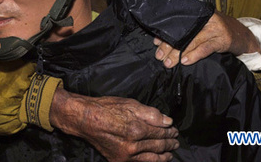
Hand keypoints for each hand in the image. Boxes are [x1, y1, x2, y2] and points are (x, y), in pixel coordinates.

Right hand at [50, 88, 178, 161]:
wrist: (85, 119)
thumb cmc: (106, 108)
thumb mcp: (130, 104)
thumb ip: (151, 114)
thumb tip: (167, 121)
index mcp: (136, 129)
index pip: (160, 132)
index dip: (169, 131)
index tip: (175, 130)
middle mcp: (132, 145)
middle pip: (157, 146)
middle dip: (169, 143)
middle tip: (176, 141)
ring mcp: (125, 155)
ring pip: (151, 158)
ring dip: (163, 156)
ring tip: (170, 153)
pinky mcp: (118, 161)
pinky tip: (156, 159)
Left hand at [154, 11, 259, 67]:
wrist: (244, 36)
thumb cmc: (219, 33)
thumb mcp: (203, 28)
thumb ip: (188, 32)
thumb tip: (162, 41)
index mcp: (198, 14)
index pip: (178, 23)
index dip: (165, 33)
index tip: (155, 42)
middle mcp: (205, 18)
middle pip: (183, 31)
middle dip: (168, 45)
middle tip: (159, 56)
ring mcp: (215, 28)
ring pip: (192, 40)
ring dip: (177, 53)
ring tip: (168, 62)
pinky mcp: (223, 38)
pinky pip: (206, 48)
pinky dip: (194, 55)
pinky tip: (185, 61)